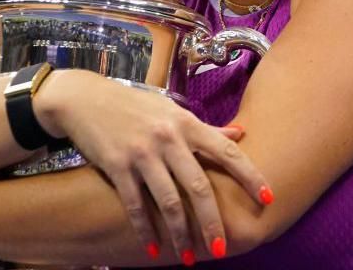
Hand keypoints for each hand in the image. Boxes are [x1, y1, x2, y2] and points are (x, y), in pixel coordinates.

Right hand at [34, 70, 271, 262]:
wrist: (85, 99)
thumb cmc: (133, 106)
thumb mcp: (171, 111)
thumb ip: (205, 128)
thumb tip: (240, 134)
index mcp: (186, 123)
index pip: (227, 151)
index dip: (250, 176)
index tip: (268, 198)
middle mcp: (168, 138)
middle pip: (198, 186)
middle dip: (212, 221)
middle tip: (222, 248)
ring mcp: (142, 153)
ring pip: (168, 201)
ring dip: (180, 234)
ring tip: (188, 257)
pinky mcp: (117, 166)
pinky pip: (135, 205)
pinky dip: (145, 230)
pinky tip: (152, 249)